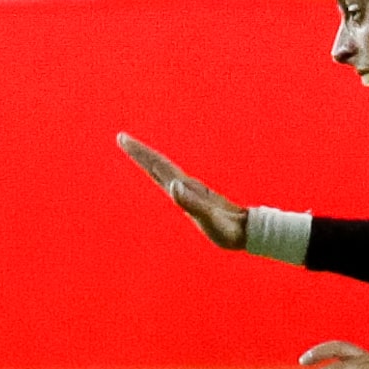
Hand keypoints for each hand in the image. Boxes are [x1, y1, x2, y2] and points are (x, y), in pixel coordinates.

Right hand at [118, 133, 246, 250]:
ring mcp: (190, 190)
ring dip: (148, 159)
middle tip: (121, 138)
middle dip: (139, 152)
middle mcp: (186, 185)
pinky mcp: (194, 197)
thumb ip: (191, 203)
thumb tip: (173, 185)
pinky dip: (160, 172)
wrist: (246, 230)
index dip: (140, 153)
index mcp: (185, 188)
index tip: (123, 139)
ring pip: (164, 170)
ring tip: (135, 151)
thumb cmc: (227, 230)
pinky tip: (161, 173)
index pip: (157, 166)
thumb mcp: (209, 219)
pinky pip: (171, 180)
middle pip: (158, 164)